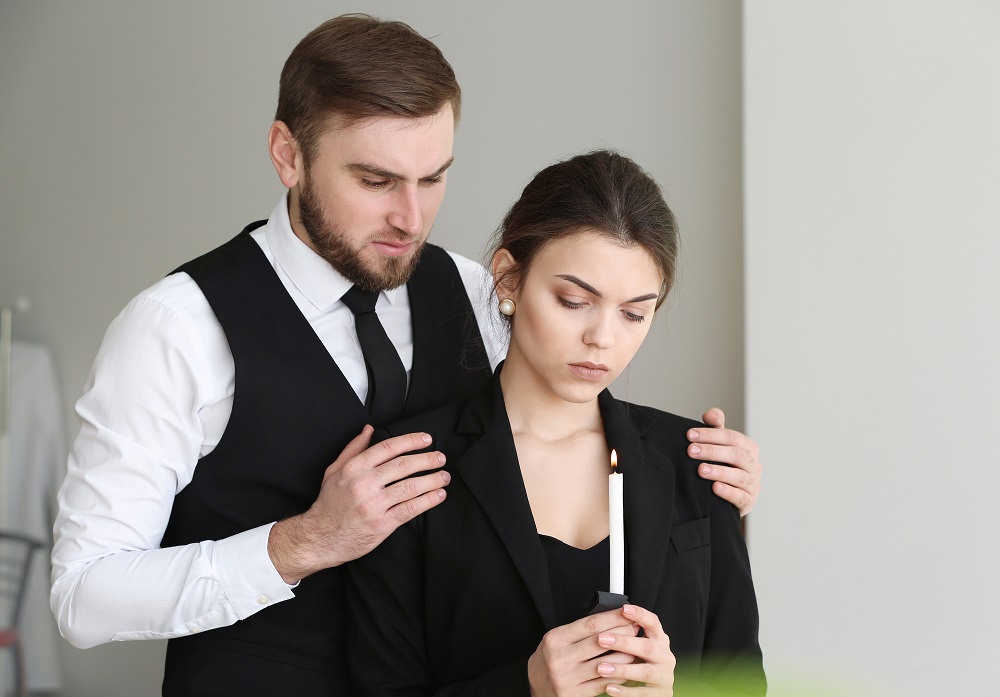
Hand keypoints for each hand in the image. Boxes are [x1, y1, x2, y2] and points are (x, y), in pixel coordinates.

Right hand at [268, 425, 450, 582]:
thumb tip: (369, 430)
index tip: (426, 439)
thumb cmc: (329, 503)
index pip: (388, 447)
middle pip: (403, 465)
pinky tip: (439, 495)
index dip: (411, 441)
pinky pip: (410, 509)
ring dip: (432, 480)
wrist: (320, 537)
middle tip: (440, 457)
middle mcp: (364, 484)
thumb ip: (353, 449)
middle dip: (427, 459)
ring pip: (410, 487)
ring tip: (444, 476)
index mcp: (354, 468)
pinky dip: (428, 501)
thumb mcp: (335, 471)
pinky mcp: (382, 524)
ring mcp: (374, 505)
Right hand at [528, 608, 638, 696]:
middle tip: (635, 628)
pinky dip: (618, 675)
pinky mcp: (575, 694)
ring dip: (625, 655)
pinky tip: (626, 669)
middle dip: (622, 633)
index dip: (612, 617)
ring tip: (635, 648)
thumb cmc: (550, 659)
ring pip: (605, 664)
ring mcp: (567, 678)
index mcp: (556, 639)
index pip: (590, 624)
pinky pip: (603, 683)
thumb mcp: (558, 639)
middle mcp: (560, 658)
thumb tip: (609, 620)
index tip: (627, 613)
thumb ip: (579, 631)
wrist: (536, 685)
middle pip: (600, 642)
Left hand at [596, 605, 674, 695]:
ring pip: (644, 672)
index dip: (640, 615)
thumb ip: (629, 635)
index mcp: (660, 640)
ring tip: (601, 668)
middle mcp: (665, 657)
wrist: (657, 691)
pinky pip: (641, 694)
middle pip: (647, 647)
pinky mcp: (660, 695)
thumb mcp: (640, 647)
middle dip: (623, 642)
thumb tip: (605, 619)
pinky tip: (609, 688)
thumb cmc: (644, 663)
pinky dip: (625, 691)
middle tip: (601, 639)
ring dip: (621, 669)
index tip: (624, 609)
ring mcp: (664, 676)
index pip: (653, 623)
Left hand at [687, 408, 761, 515]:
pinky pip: (741, 497)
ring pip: (740, 477)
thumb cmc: (721, 464)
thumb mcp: (718, 444)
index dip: (711, 435)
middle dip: (712, 452)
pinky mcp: (748, 502)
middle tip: (690, 451)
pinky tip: (714, 488)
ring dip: (719, 472)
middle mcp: (755, 466)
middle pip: (737, 455)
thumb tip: (710, 414)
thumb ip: (715, 427)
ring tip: (700, 469)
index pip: (733, 437)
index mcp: (749, 448)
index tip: (690, 435)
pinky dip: (728, 492)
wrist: (724, 496)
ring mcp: (753, 485)